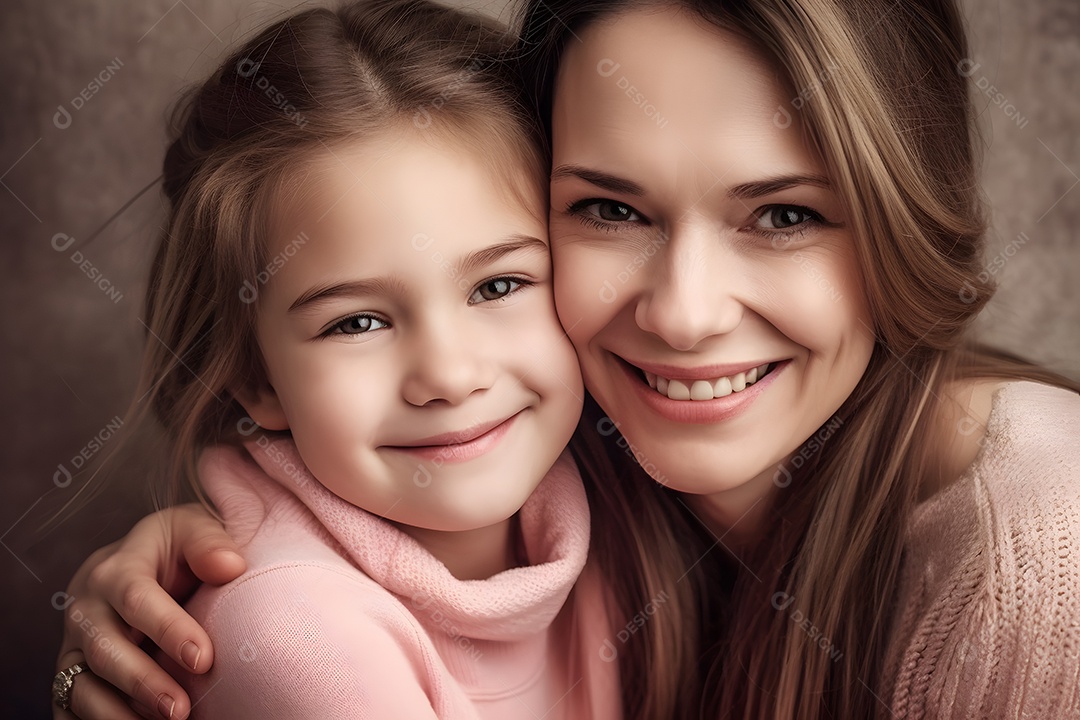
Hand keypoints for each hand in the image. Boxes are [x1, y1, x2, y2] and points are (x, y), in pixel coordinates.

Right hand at [53, 504, 244, 718]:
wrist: (137, 565)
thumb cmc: (174, 551)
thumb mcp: (192, 530)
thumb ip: (209, 543)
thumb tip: (231, 566)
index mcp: (116, 570)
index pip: (136, 599)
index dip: (168, 630)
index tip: (204, 659)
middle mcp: (86, 610)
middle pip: (104, 649)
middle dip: (142, 682)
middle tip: (180, 710)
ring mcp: (73, 646)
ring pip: (81, 685)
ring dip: (117, 713)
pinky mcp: (69, 676)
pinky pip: (69, 708)